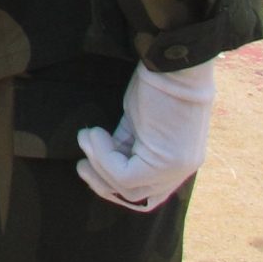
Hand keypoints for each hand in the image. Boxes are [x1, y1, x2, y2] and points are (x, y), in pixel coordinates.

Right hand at [77, 62, 215, 210]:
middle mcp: (181, 170)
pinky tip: (94, 134)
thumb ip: (128, 143)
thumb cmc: (158, 82)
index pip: (146, 191)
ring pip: (129, 189)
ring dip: (99, 164)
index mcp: (177, 161)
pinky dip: (102, 157)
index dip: (115, 184)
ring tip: (87, 136)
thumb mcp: (138, 120)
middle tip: (81, 165)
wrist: (174, 64)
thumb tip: (105, 156)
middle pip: (137, 197)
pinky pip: (124, 175)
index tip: (91, 163)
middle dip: (102, 183)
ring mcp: (175, 169)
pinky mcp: (165, 162)